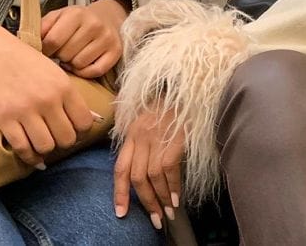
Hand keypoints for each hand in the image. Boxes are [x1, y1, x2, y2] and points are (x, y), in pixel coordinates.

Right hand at [0, 16, 94, 166]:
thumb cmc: (22, 59)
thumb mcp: (52, 70)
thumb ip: (67, 94)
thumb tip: (83, 120)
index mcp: (63, 86)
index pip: (84, 122)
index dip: (80, 131)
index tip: (72, 130)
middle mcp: (48, 99)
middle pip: (67, 139)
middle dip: (62, 142)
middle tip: (54, 137)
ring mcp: (26, 110)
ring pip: (46, 147)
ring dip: (44, 149)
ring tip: (41, 142)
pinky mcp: (5, 119)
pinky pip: (22, 148)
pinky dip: (28, 156)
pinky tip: (29, 153)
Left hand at [41, 0, 127, 77]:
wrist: (106, 17)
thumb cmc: (76, 21)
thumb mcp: (58, 17)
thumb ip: (42, 27)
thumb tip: (28, 43)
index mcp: (76, 14)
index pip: (53, 41)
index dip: (46, 49)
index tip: (47, 50)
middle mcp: (94, 25)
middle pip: (66, 54)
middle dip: (60, 56)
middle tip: (63, 51)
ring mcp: (107, 39)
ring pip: (79, 64)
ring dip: (72, 64)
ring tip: (73, 55)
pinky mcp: (116, 52)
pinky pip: (95, 71)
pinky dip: (86, 71)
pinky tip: (82, 63)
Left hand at [113, 106, 184, 229]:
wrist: (186, 85)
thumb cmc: (168, 103)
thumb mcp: (146, 117)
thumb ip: (139, 138)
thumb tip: (137, 165)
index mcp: (132, 132)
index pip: (120, 168)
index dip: (119, 192)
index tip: (120, 213)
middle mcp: (141, 136)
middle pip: (136, 177)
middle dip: (145, 202)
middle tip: (155, 220)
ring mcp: (157, 137)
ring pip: (152, 176)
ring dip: (161, 198)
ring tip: (168, 212)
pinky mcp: (174, 140)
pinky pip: (169, 170)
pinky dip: (173, 187)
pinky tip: (176, 198)